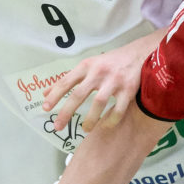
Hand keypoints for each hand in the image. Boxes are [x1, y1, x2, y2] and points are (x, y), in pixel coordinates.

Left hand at [43, 32, 162, 131]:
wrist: (139, 54)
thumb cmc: (110, 62)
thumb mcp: (88, 66)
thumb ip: (68, 79)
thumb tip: (45, 94)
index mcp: (86, 65)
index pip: (66, 81)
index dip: (54, 96)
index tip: (45, 108)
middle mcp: (99, 72)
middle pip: (79, 94)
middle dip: (66, 112)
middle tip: (57, 126)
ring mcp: (114, 81)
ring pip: (99, 103)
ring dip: (90, 119)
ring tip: (85, 130)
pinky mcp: (128, 89)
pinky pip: (118, 109)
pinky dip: (111, 120)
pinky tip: (105, 125)